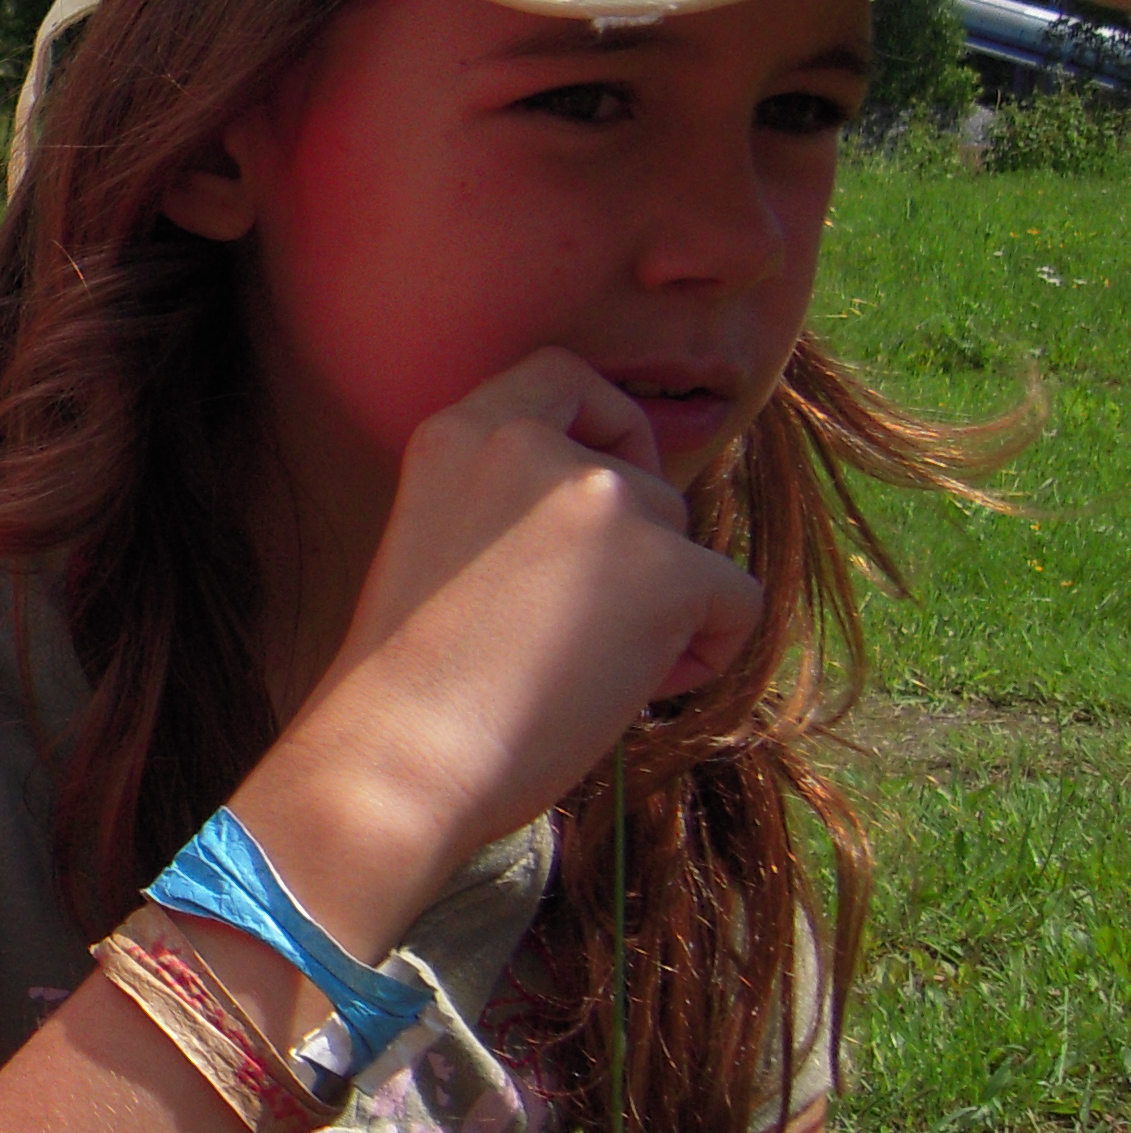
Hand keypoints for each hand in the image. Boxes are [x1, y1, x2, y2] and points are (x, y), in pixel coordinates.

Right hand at [254, 350, 761, 949]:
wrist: (396, 758)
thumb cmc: (408, 685)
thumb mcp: (441, 545)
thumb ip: (511, 504)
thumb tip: (624, 519)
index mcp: (456, 434)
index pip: (564, 374)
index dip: (605, 426)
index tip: (594, 494)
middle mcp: (530, 444)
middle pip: (640, 476)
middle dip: (634, 550)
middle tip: (577, 628)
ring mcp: (601, 498)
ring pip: (684, 539)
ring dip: (662, 606)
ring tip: (587, 671)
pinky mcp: (665, 567)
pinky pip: (736, 601)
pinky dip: (707, 652)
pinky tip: (633, 693)